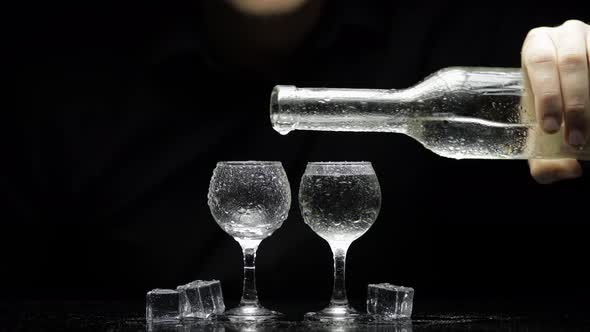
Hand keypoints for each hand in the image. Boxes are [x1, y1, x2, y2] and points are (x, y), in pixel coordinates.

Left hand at [521, 20, 588, 183]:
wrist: (576, 99)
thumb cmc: (553, 112)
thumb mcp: (539, 136)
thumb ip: (544, 162)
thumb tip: (569, 170)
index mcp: (536, 47)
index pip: (539, 62)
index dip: (546, 94)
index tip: (551, 128)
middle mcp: (565, 34)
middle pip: (570, 62)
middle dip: (574, 104)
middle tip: (575, 139)